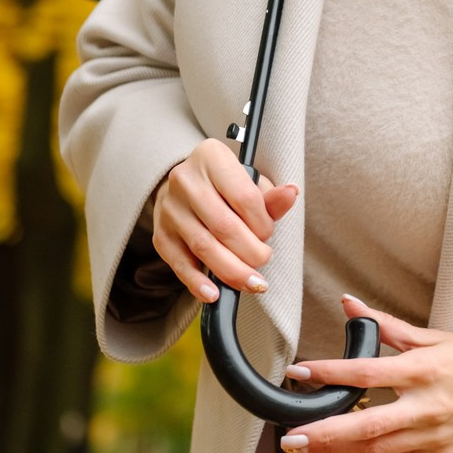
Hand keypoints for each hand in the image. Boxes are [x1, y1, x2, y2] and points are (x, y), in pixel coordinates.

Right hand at [151, 138, 297, 301]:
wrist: (186, 184)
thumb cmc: (225, 183)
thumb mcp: (250, 181)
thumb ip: (271, 196)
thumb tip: (291, 194)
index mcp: (212, 158)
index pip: (244, 197)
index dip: (262, 223)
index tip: (268, 234)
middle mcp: (185, 180)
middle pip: (223, 226)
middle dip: (250, 252)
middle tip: (263, 261)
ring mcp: (170, 208)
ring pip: (203, 246)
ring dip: (231, 271)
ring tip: (252, 283)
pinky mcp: (161, 234)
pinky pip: (179, 263)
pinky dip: (198, 282)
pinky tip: (214, 294)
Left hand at [278, 295, 452, 452]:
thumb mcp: (433, 336)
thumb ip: (387, 325)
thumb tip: (351, 306)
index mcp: (423, 370)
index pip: (367, 372)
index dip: (330, 373)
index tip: (300, 373)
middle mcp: (427, 407)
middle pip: (367, 424)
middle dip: (323, 432)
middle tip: (290, 435)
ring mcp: (434, 436)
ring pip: (375, 452)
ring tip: (301, 450)